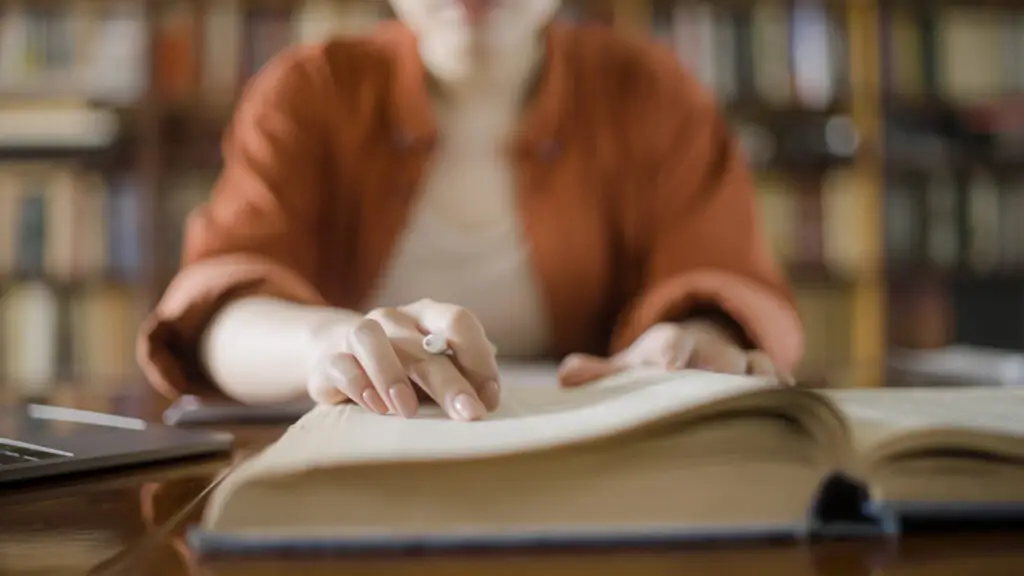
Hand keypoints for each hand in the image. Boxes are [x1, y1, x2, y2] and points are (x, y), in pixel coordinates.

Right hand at [307, 299, 500, 420]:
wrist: (333, 355)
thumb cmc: (399, 367)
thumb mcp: (431, 367)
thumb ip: (457, 375)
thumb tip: (487, 398)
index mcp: (428, 315)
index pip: (459, 321)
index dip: (478, 358)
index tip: (489, 399)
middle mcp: (394, 318)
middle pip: (423, 344)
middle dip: (450, 382)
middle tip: (468, 413)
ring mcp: (357, 333)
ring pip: (371, 338)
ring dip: (392, 375)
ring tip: (408, 411)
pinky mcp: (328, 358)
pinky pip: (341, 365)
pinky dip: (359, 385)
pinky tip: (376, 407)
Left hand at [557, 320, 793, 387]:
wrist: (691, 348)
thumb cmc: (652, 367)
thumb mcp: (626, 369)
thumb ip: (598, 373)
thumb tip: (565, 377)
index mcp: (668, 344)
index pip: (670, 343)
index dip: (671, 354)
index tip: (669, 367)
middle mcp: (705, 347)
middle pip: (718, 356)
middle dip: (720, 372)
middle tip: (720, 394)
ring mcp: (734, 357)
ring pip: (751, 364)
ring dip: (755, 381)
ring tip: (759, 399)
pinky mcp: (759, 369)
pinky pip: (775, 372)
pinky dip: (781, 384)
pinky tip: (787, 398)